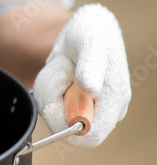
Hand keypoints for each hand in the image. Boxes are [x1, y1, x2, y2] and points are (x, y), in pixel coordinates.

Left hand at [33, 3, 130, 147]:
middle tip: (60, 70)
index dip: (67, 123)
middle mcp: (106, 110)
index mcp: (115, 99)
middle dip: (55, 100)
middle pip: (66, 128)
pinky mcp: (75, 106)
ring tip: (62, 66)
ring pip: (56, 116)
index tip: (60, 90)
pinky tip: (60, 72)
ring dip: (50, 90)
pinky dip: (49, 89)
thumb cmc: (91, 32)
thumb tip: (91, 90)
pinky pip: (52, 107)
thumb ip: (91, 65)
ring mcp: (90, 109)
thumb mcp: (91, 41)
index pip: (90, 136)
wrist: (86, 28)